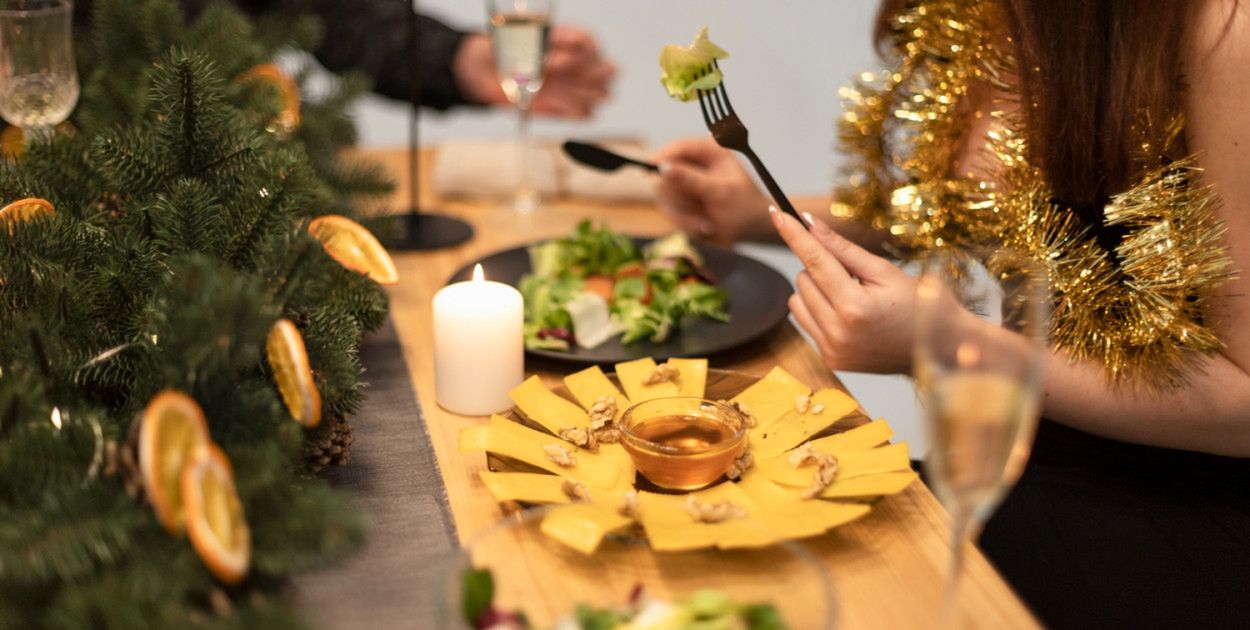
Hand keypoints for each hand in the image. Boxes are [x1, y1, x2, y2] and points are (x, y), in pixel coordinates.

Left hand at [455, 27, 614, 117]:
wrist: (487, 72)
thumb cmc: (504, 50)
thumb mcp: (513, 40)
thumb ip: (535, 44)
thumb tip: (550, 58)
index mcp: (572, 39)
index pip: (590, 45)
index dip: (575, 55)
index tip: (550, 62)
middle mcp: (581, 62)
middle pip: (611, 70)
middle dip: (590, 75)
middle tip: (562, 80)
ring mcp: (578, 87)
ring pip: (603, 94)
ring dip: (579, 95)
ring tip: (553, 91)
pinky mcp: (569, 109)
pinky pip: (587, 115)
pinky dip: (572, 111)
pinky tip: (553, 104)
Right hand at [651, 137, 773, 245]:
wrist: (751, 230)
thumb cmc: (744, 206)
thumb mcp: (721, 192)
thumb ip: (692, 180)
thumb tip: (664, 168)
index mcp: (708, 152)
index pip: (676, 148)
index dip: (661, 159)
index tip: (649, 172)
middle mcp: (693, 165)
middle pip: (663, 174)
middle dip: (679, 198)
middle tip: (698, 209)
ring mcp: (684, 185)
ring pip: (663, 197)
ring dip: (684, 215)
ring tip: (706, 223)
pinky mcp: (680, 203)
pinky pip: (669, 212)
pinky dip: (686, 223)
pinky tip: (704, 226)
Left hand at [771, 206, 916, 373]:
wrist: (942, 348)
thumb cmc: (921, 305)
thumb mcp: (884, 270)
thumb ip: (843, 249)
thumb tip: (809, 224)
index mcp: (855, 307)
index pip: (815, 260)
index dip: (794, 234)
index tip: (776, 212)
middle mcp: (838, 333)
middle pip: (803, 279)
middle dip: (822, 268)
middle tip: (854, 275)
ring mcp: (832, 350)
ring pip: (797, 300)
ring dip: (816, 290)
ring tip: (852, 296)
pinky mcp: (830, 360)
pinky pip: (805, 322)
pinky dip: (818, 310)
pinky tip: (847, 314)